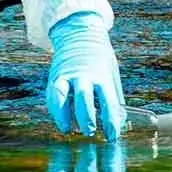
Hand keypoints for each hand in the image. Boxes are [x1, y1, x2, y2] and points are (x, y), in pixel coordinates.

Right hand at [45, 12, 125, 138]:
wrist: (79, 34)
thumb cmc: (100, 59)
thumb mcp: (111, 74)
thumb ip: (113, 97)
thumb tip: (119, 122)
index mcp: (102, 75)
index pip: (108, 101)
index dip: (110, 121)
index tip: (111, 137)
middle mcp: (84, 75)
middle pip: (84, 98)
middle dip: (86, 118)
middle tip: (89, 132)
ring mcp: (67, 75)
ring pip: (63, 96)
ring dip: (64, 115)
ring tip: (68, 130)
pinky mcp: (55, 76)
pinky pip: (52, 94)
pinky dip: (55, 109)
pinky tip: (60, 120)